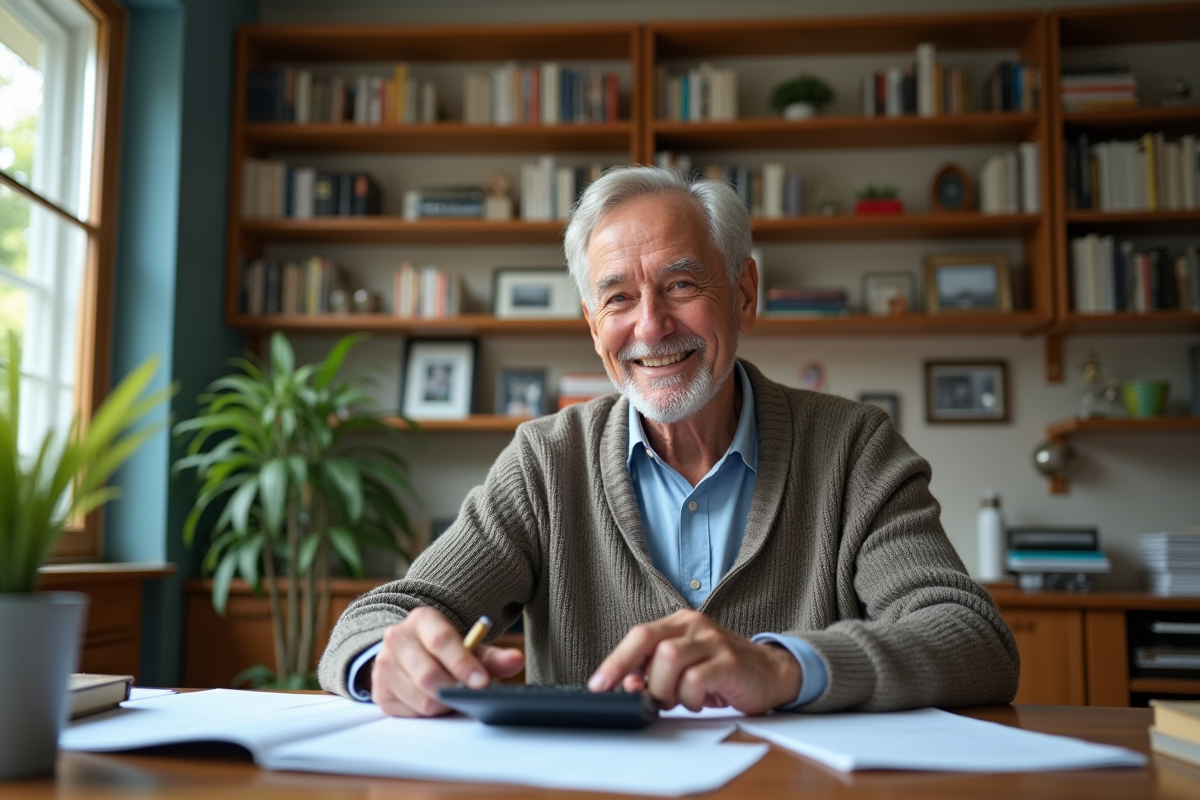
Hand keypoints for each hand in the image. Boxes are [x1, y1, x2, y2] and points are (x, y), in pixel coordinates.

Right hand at [370, 607, 524, 716]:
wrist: (408, 654)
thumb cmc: (444, 651)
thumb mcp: (469, 648)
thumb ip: (493, 657)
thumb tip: (515, 661)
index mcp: (422, 619)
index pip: (443, 640)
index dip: (463, 664)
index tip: (482, 682)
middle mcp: (397, 637)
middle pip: (428, 674)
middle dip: (453, 690)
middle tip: (468, 696)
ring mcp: (384, 664)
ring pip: (420, 697)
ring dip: (442, 704)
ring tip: (452, 697)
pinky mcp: (379, 690)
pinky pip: (408, 712)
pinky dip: (427, 713)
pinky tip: (432, 701)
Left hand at [586, 609, 801, 713]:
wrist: (772, 672)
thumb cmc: (722, 671)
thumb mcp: (685, 668)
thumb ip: (655, 673)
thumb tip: (626, 685)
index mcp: (679, 623)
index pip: (638, 635)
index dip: (615, 661)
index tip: (598, 685)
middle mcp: (695, 625)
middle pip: (648, 641)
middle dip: (630, 672)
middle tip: (639, 697)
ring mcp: (713, 641)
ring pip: (668, 660)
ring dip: (665, 689)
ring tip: (677, 700)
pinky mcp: (729, 662)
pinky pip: (695, 680)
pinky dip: (690, 698)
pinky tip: (699, 701)